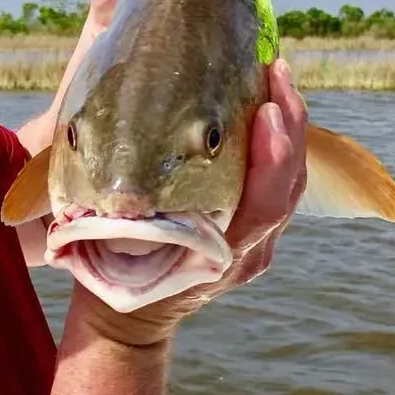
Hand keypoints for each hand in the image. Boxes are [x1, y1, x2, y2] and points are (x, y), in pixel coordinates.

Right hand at [76, 58, 307, 347]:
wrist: (127, 324)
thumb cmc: (109, 275)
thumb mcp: (103, 241)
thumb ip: (118, 206)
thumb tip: (111, 152)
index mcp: (217, 254)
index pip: (265, 204)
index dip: (274, 157)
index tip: (267, 108)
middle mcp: (247, 252)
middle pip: (288, 185)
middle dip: (289, 124)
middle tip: (276, 71)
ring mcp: (255, 246)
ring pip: (290, 183)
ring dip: (288, 128)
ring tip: (275, 78)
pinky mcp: (253, 235)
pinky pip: (278, 186)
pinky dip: (279, 145)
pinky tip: (265, 107)